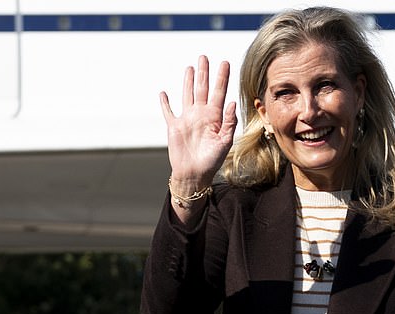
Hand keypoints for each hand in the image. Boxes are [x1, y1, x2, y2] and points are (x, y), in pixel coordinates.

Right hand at [160, 56, 236, 187]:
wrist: (194, 174)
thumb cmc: (212, 161)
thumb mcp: (225, 142)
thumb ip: (229, 122)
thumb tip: (232, 102)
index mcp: (215, 117)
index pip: (219, 92)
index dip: (222, 77)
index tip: (224, 62)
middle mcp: (201, 115)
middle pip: (202, 88)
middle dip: (204, 73)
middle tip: (204, 57)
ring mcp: (187, 119)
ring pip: (187, 94)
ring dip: (188, 81)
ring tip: (190, 67)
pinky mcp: (174, 127)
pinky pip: (168, 112)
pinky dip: (165, 103)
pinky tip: (163, 93)